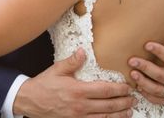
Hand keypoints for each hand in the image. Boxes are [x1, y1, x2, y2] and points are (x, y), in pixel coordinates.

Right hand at [14, 48, 135, 116]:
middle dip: (123, 103)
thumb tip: (83, 51)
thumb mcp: (57, 69)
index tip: (128, 87)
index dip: (119, 89)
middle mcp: (80, 106)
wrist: (29, 101)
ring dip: (118, 115)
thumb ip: (72, 61)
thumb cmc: (43, 85)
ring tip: (129, 111)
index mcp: (78, 91)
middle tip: (134, 99)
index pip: (104, 90)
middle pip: (108, 106)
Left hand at [128, 42, 163, 105]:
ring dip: (144, 82)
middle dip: (146, 67)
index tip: (147, 45)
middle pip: (162, 75)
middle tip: (132, 60)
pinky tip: (139, 87)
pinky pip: (158, 100)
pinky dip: (148, 94)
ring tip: (133, 73)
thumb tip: (160, 23)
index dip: (160, 52)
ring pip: (158, 89)